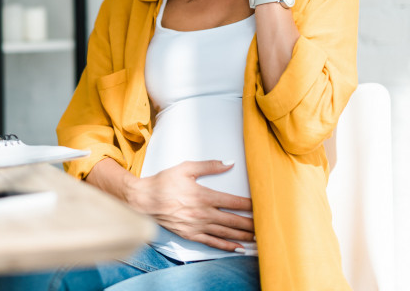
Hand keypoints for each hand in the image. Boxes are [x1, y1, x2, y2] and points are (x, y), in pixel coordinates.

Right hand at [126, 160, 254, 251]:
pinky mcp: (191, 234)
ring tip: (258, 237)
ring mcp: (197, 226)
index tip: (262, 206)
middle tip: (265, 225)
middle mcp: (203, 213)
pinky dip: (227, 246)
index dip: (249, 205)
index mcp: (204, 196)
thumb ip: (209, 166)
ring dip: (243, 235)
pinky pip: (212, 242)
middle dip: (251, 223)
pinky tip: (238, 247)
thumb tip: (229, 163)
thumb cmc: (164, 182)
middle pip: (233, 221)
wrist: (144, 200)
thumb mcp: (186, 168)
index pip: (233, 202)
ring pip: (226, 233)